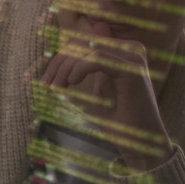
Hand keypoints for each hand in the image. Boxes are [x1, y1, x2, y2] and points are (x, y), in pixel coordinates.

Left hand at [37, 32, 170, 169]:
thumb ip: (81, 71)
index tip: (46, 79)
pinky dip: (79, 69)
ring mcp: (133, 58)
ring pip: (88, 49)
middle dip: (59, 62)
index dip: (60, 58)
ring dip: (66, 68)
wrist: (138, 141)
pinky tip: (72, 83)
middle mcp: (130, 49)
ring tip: (57, 87)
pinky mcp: (132, 70)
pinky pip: (97, 59)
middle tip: (46, 84)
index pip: (83, 42)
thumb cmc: (116, 119)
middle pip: (83, 42)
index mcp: (121, 52)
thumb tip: (63, 56)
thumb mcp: (93, 91)